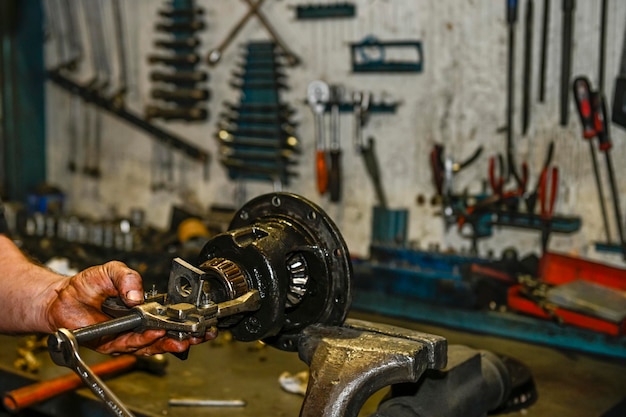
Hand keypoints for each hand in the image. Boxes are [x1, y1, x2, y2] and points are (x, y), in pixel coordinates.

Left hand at [47, 261, 216, 355]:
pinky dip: (146, 341)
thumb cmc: (86, 285)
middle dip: (185, 335)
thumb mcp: (112, 271)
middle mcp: (139, 323)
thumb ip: (128, 277)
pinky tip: (156, 335)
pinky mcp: (113, 344)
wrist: (61, 298)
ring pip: (153, 344)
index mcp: (144, 306)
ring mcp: (127, 335)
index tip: (200, 318)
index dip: (186, 318)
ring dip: (169, 342)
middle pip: (167, 333)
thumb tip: (138, 295)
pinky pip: (133, 345)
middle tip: (199, 334)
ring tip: (183, 339)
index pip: (171, 315)